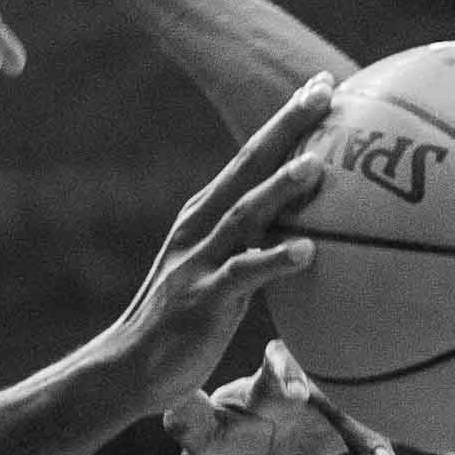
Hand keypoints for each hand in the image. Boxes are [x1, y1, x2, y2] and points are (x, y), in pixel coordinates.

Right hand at [109, 75, 332, 414]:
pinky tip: (308, 252)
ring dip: (279, 188)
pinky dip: (274, 261)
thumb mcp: (216, 274)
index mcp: (204, 217)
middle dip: (287, 127)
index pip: (250, 159)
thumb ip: (253, 248)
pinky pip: (243, 276)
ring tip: (317, 166)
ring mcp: (199, 262)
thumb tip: (309, 238)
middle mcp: (200, 229)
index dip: (285, 121)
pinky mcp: (203, 300)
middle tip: (327, 92)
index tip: (322, 87)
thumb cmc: (181, 326)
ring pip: (244, 215)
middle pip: (247, 167)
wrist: (128, 368)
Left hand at [164, 340, 454, 454]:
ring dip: (408, 441)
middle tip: (378, 430)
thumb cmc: (225, 431)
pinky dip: (429, 454)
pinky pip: (401, 444)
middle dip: (362, 404)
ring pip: (380, 421)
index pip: (277, 368)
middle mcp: (316, 385)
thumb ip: (187, 421)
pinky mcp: (363, 431)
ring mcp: (346, 408)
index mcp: (270, 379)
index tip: (293, 393)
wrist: (253, 439)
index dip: (285, 375)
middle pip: (344, 390)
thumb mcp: (203, 433)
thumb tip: (170, 409)